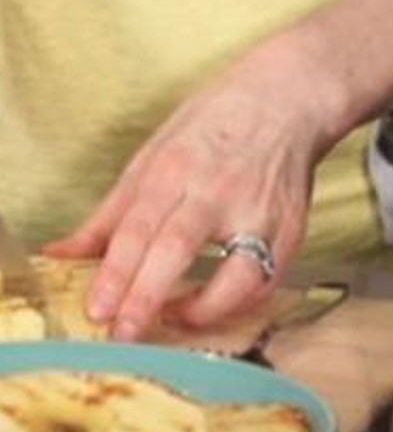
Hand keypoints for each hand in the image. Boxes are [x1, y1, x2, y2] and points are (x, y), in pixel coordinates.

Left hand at [46, 34, 344, 341]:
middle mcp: (220, 188)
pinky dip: (240, 302)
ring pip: (238, 272)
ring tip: (174, 321)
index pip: (139, 227)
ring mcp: (262, 209)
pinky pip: (269, 278)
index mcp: (177, 166)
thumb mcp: (153, 155)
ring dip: (204, 308)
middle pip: (179, 247)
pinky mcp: (293, 225)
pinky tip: (214, 306)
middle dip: (147, 296)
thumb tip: (61, 255)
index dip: (117, 273)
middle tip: (124, 332)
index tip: (98, 309)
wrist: (288, 99)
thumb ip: (111, 214)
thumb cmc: (215, 124)